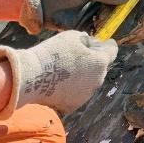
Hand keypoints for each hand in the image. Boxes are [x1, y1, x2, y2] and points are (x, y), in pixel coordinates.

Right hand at [0, 30, 117, 117]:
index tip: (106, 42)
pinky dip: (70, 88)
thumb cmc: (53, 53)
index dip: (108, 45)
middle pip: (99, 67)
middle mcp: (98, 81)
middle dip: (92, 60)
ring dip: (81, 75)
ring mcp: (86, 95)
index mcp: (100, 63)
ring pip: (88, 82)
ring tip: (63, 69)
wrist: (32, 77)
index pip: (111, 51)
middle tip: (77, 54)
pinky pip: (76, 93)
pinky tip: (57, 82)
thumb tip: (90, 44)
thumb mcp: (72, 36)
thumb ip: (86, 40)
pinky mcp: (73, 105)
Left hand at [17, 0, 128, 33]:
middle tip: (143, 18)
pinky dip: (108, 33)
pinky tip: (120, 36)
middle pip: (116, 8)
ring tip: (136, 28)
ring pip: (109, 20)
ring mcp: (90, 15)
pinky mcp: (83, 27)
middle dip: (128, 12)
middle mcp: (96, 1)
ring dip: (120, 24)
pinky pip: (99, 32)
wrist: (40, 1)